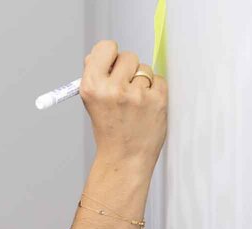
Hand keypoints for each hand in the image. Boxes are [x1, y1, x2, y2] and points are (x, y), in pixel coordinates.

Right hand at [80, 39, 167, 172]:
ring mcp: (137, 95)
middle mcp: (113, 89)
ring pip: (145, 68)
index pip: (105, 47)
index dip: (110, 55)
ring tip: (135, 103)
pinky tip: (146, 107)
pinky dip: (155, 91)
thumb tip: (97, 55)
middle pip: (128, 56)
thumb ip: (95, 77)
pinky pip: (159, 80)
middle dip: (128, 69)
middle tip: (124, 90)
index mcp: (92, 87)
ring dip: (142, 81)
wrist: (124, 158)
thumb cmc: (109, 130)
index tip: (112, 65)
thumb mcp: (92, 103)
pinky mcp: (157, 100)